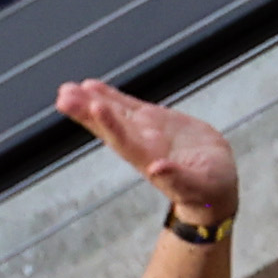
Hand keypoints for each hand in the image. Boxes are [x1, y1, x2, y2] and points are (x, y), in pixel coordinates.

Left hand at [55, 80, 239, 227]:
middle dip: (87, 112)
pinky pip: (128, 106)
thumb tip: (157, 169)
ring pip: (114, 113)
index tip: (94, 106)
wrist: (213, 185)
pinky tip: (91, 87)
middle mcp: (141, 145)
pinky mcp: (155, 122)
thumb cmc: (207, 190)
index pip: (125, 140)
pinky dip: (110, 96)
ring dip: (90, 102)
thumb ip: (177, 179)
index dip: (110, 124)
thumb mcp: (197, 186)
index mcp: (150, 160)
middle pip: (109, 126)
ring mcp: (145, 132)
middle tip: (64, 95)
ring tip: (68, 89)